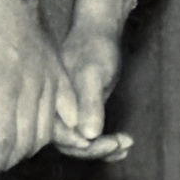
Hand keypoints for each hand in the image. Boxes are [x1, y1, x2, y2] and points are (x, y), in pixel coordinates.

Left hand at [0, 0, 73, 175]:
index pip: (4, 141)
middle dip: (11, 159)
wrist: (9, 4)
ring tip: (15, 150)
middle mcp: (30, 88)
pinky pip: (68, 113)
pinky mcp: (62, 77)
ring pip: (47, 132)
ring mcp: (50, 82)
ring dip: (31, 148)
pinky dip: (60, 130)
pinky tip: (46, 136)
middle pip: (27, 142)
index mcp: (2, 88)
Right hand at [51, 7, 132, 162]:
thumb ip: (90, 103)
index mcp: (52, 104)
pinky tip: (123, 147)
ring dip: (103, 148)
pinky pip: (89, 135)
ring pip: (80, 142)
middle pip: (71, 145)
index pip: (63, 138)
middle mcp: (56, 111)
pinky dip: (105, 143)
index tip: (108, 142)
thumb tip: (89, 135)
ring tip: (127, 144)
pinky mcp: (80, 112)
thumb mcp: (93, 74)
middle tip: (122, 142)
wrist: (99, 31)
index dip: (85, 145)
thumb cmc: (94, 48)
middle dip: (97, 148)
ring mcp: (68, 112)